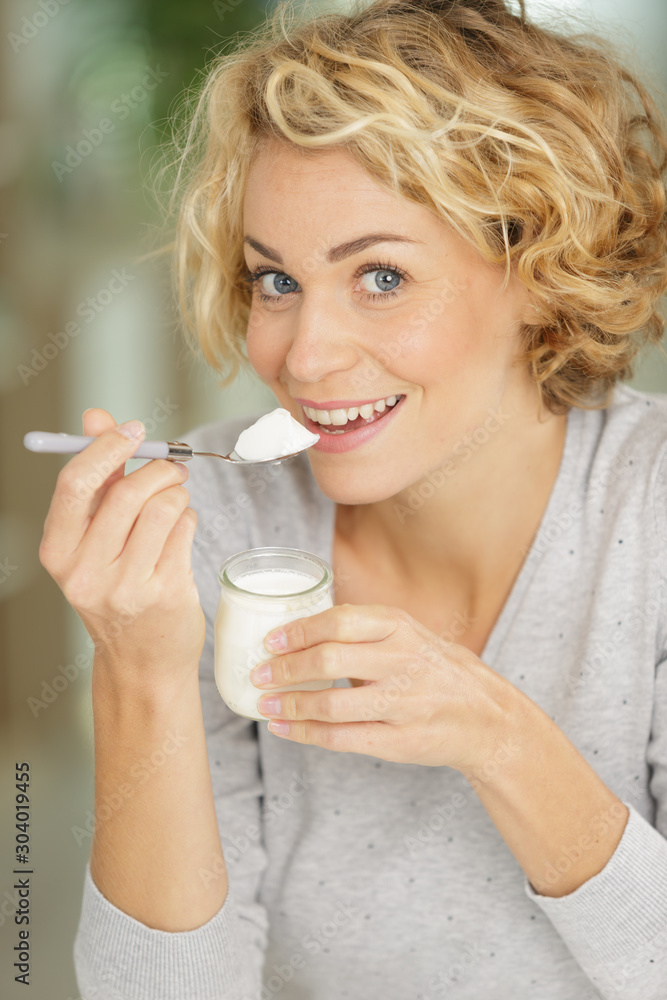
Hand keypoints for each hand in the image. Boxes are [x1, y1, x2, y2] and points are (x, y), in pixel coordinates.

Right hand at [38, 408, 204, 691]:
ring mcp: (128, 586)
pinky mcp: (167, 593)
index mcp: (59, 552)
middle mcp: (87, 572)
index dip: (106, 447)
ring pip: (163, 507)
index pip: (75, 484)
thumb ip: (98, 477)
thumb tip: (97, 417)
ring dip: (177, 493)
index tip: (131, 430)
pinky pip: (185, 529)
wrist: (142, 660)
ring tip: (176, 501)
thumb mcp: (94, 539)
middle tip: (170, 468)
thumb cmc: (118, 590)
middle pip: (127, 492)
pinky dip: (188, 519)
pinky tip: (180, 531)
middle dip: (156, 470)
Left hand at [249, 603, 516, 769]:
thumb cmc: (435, 670)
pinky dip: (307, 734)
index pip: (340, 622)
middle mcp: (403, 662)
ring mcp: (403, 704)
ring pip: (333, 705)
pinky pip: (344, 739)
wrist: (487, 717)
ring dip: (291, 706)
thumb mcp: (409, 634)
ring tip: (265, 705)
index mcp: (401, 628)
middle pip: (331, 661)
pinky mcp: (401, 741)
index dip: (299, 632)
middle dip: (286, 669)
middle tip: (260, 673)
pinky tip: (285, 729)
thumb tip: (298, 629)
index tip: (270, 640)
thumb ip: (364, 630)